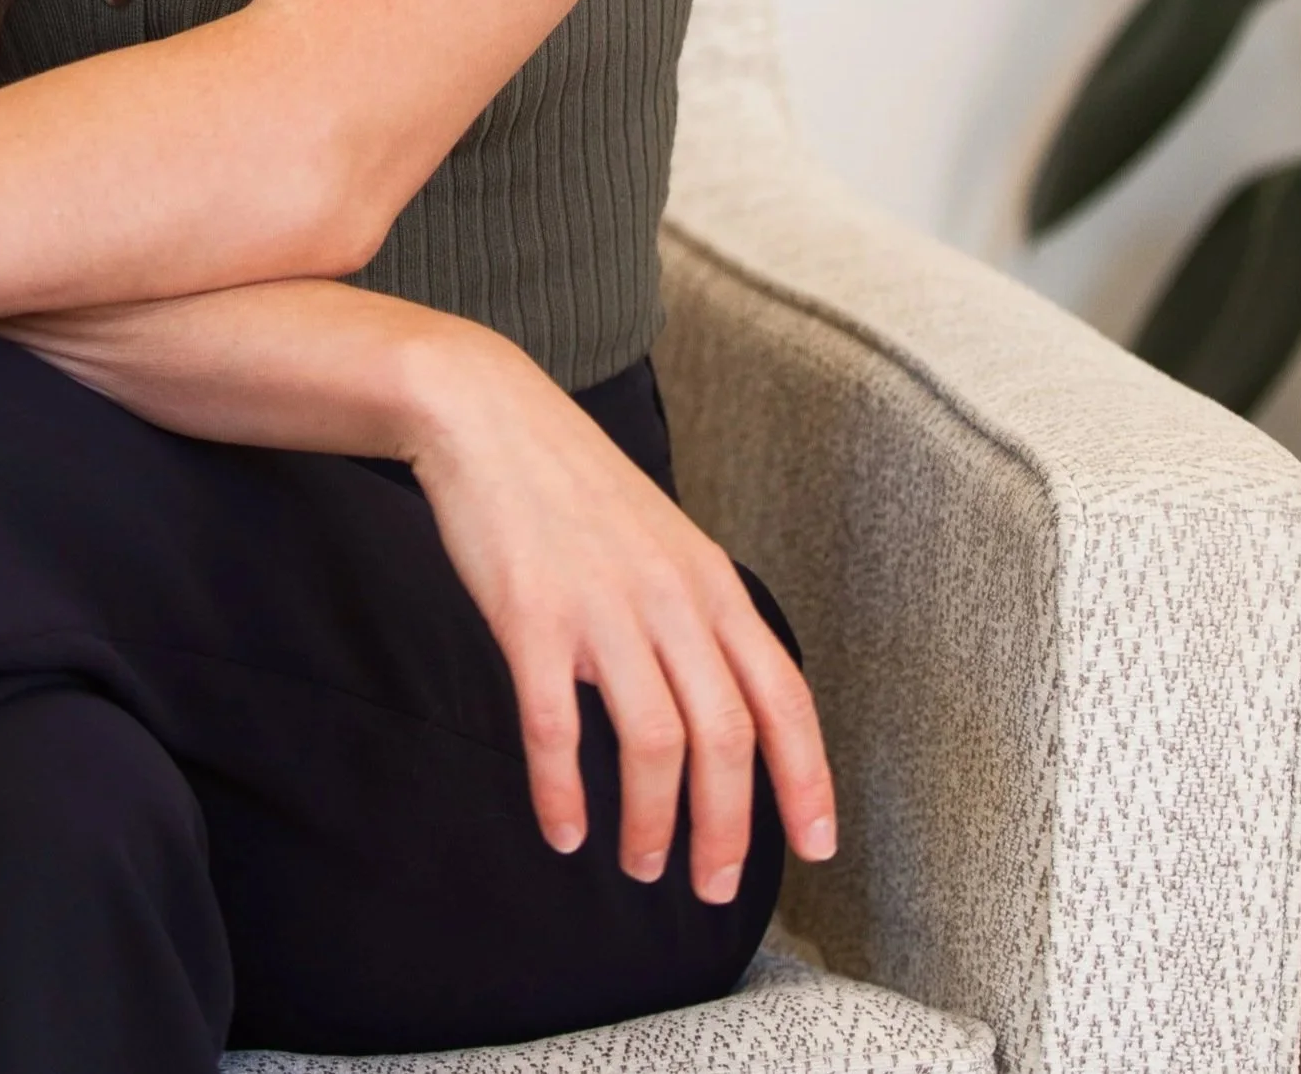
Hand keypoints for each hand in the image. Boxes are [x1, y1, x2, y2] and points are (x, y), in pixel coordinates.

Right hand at [403, 326, 835, 901]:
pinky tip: (563, 827)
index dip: (806, 778)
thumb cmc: (570, 483)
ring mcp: (601, 606)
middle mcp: (668, 597)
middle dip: (727, 828)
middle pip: (725, 736)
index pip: (781, 694)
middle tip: (709, 887)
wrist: (486, 413)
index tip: (814, 846)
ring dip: (652, 821)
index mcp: (708, 581)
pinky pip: (554, 726)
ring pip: (653, 742)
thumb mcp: (660, 538)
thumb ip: (693, 611)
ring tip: (640, 862)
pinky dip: (562, 790)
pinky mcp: (531, 614)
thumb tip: (716, 700)